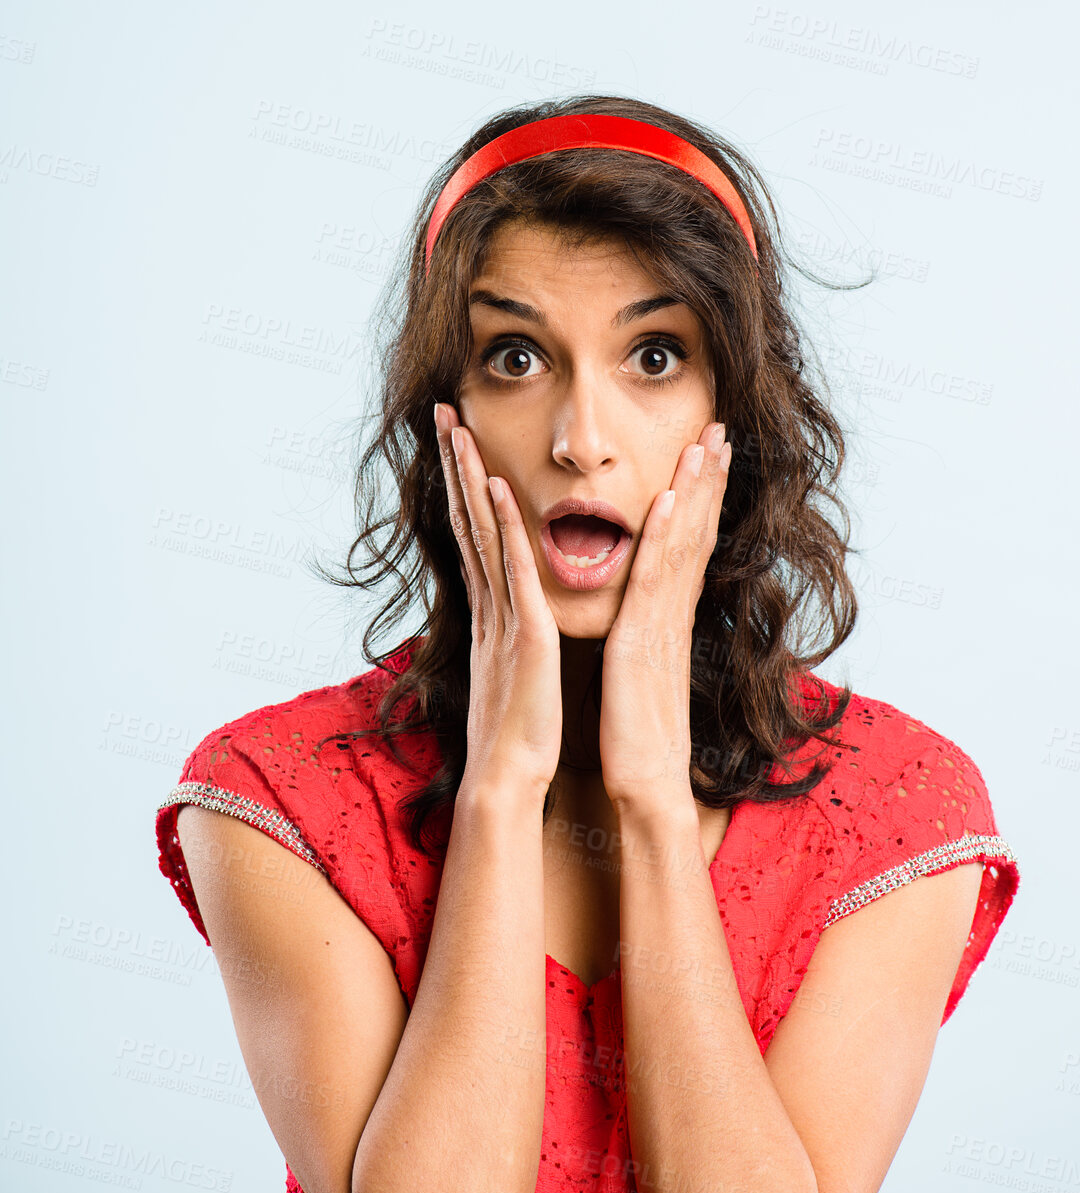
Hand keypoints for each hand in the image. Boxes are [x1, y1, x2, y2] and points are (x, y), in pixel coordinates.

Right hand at [434, 403, 562, 798]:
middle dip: (454, 464)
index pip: (472, 532)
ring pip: (481, 533)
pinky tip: (497, 488)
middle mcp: (487, 603)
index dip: (461, 484)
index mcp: (489, 609)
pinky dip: (502, 528)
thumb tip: (500, 602)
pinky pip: (512, 570)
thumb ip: (503, 628)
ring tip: (459, 430)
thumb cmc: (513, 730)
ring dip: (470, 479)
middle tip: (442, 413)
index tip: (455, 440)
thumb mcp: (507, 666)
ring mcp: (501, 614)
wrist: (507, 779)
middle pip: (466, 519)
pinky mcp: (523, 632)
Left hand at [598, 421, 730, 810]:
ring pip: (682, 543)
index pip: (691, 540)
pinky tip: (666, 500)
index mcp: (671, 614)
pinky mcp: (643, 639)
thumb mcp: (642, 665)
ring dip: (694, 490)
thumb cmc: (639, 730)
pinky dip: (663, 537)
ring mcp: (663, 622)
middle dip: (708, 477)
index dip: (703, 494)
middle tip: (719, 427)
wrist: (647, 781)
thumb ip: (647, 628)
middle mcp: (674, 610)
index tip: (710, 451)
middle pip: (696, 530)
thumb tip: (646, 607)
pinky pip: (655, 580)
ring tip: (704, 444)